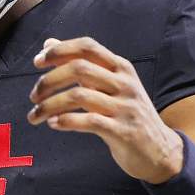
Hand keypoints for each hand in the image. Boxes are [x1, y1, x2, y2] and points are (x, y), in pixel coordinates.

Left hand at [27, 37, 184, 183]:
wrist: (161, 151)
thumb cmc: (127, 115)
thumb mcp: (109, 86)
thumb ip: (82, 65)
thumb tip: (48, 44)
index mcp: (121, 68)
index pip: (87, 47)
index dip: (60, 50)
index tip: (37, 62)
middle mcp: (124, 83)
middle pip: (79, 68)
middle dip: (49, 80)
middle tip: (33, 96)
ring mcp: (125, 107)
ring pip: (79, 95)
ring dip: (49, 105)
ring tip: (36, 115)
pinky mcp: (123, 131)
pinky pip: (89, 121)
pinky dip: (65, 121)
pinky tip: (54, 124)